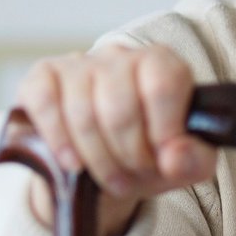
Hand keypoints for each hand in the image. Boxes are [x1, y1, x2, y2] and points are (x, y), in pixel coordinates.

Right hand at [15, 45, 216, 235]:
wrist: (102, 166)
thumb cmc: (149, 156)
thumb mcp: (182, 164)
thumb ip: (193, 160)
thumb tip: (175, 157)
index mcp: (162, 64)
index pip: (163, 86)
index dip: (162, 132)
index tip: (162, 161)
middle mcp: (120, 56)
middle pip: (120, 107)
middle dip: (128, 154)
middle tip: (133, 177)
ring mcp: (78, 63)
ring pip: (83, 111)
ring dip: (97, 158)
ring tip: (111, 180)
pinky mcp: (43, 76)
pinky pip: (45, 104)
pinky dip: (59, 140)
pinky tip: (73, 164)